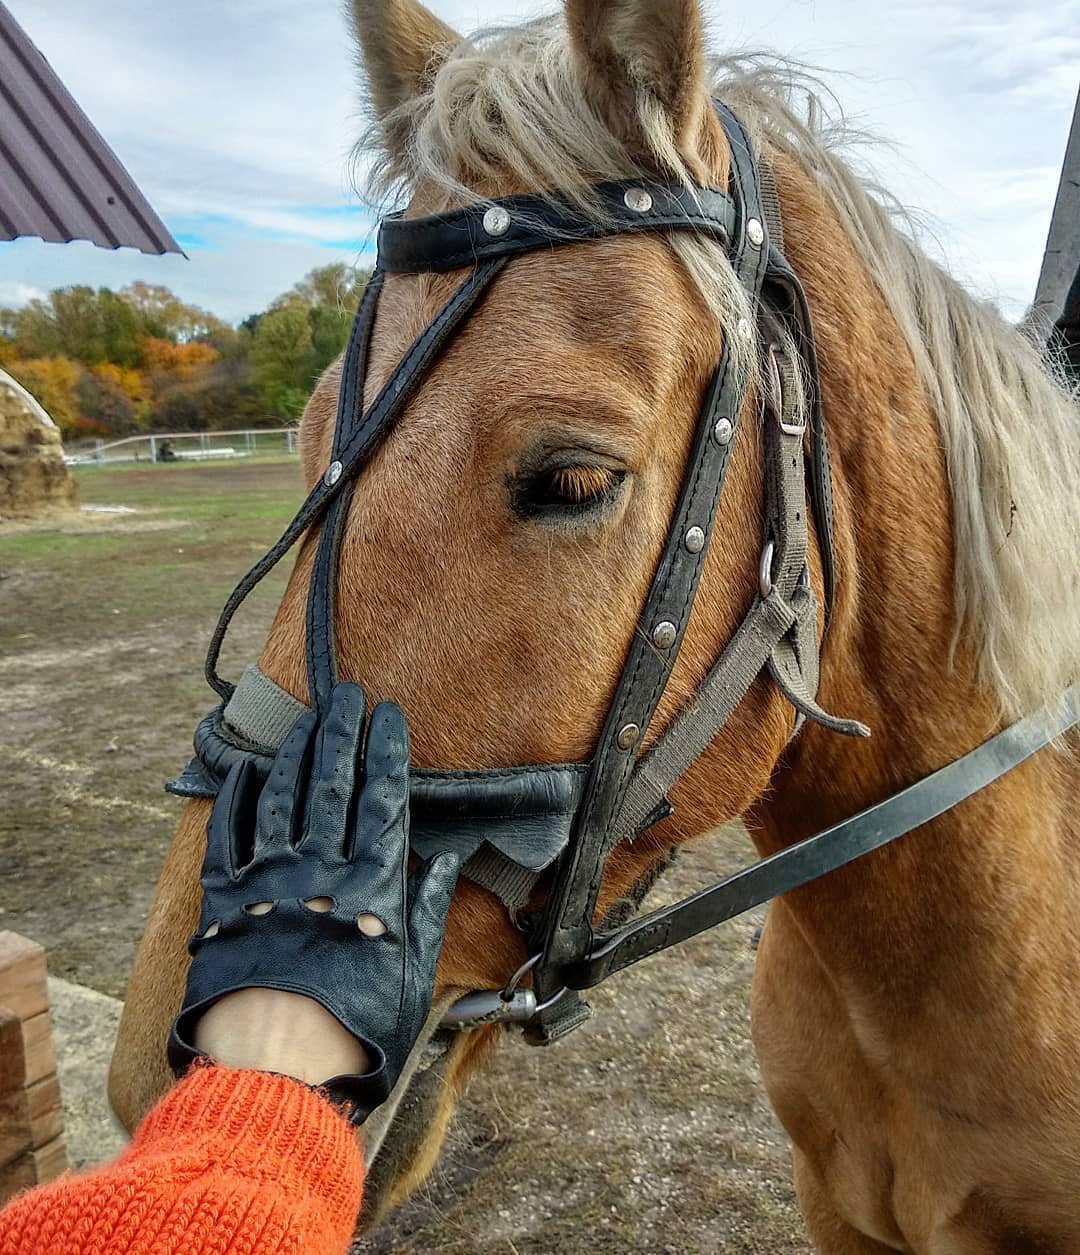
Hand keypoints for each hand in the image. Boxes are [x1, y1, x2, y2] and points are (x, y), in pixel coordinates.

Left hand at [168, 683, 459, 1123]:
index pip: (381, 797)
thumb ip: (428, 908)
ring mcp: (268, 879)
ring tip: (305, 721)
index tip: (388, 715)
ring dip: (294, 753)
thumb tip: (450, 857)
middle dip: (339, 733)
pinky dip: (237, 798)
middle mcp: (319, 868)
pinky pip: (229, 834)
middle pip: (331, 783)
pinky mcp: (224, 900)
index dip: (385, 751)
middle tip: (345, 695)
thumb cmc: (356, 1028)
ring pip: (281, 797)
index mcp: (370, 884)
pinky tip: (247, 770)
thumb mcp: (411, 972)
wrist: (275, 1071)